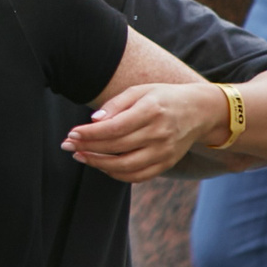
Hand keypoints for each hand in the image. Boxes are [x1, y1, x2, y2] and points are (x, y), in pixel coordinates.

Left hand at [62, 82, 228, 181]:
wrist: (199, 111)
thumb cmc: (162, 97)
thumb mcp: (140, 90)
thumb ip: (116, 104)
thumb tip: (93, 121)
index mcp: (151, 111)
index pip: (114, 128)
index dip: (90, 134)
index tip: (71, 134)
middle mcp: (159, 134)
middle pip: (117, 147)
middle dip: (88, 148)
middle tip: (67, 146)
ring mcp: (165, 152)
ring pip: (125, 166)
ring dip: (98, 164)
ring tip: (80, 156)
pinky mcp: (167, 164)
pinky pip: (137, 176)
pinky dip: (116, 174)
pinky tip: (101, 165)